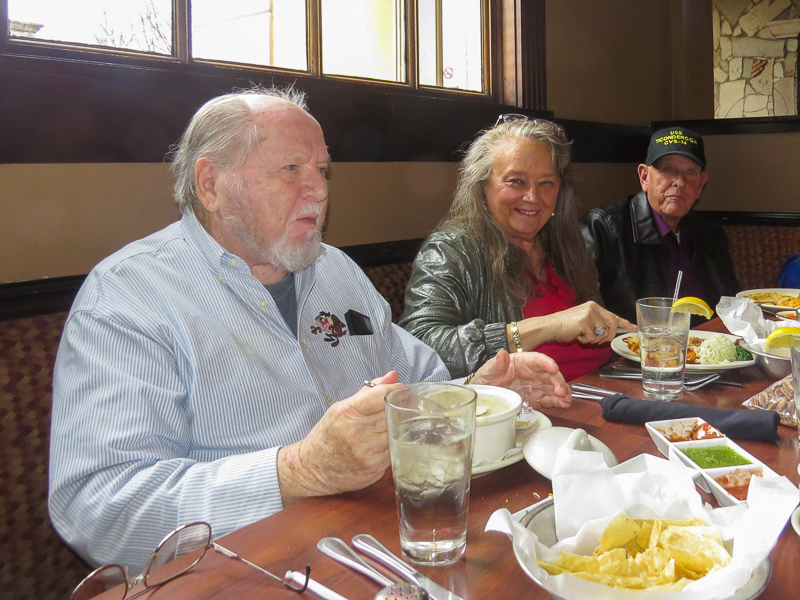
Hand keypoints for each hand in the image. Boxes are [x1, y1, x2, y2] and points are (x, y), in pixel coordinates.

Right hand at [277, 371, 401, 505]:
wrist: (314, 469)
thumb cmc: (327, 436)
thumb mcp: (340, 409)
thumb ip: (369, 393)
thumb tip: (392, 377)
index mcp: (348, 413)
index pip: (381, 396)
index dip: (396, 390)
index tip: (401, 389)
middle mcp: (357, 432)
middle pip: (392, 413)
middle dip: (403, 406)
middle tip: (407, 404)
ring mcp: (367, 452)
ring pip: (397, 432)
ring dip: (402, 425)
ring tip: (400, 421)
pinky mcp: (374, 468)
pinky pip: (394, 450)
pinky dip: (396, 442)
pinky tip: (391, 439)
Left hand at [472, 350, 570, 408]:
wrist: (483, 396)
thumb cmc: (486, 379)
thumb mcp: (487, 371)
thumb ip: (495, 364)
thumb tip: (502, 354)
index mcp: (522, 362)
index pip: (537, 359)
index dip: (546, 363)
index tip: (554, 368)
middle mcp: (532, 372)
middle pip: (549, 374)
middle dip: (558, 381)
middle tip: (561, 391)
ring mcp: (535, 385)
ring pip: (553, 386)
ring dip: (562, 392)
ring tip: (566, 400)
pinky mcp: (536, 398)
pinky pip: (549, 399)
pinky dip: (557, 402)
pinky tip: (564, 404)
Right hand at [519, 301, 635, 346]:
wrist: (549, 326)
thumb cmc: (564, 326)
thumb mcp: (584, 323)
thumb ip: (597, 324)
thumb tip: (609, 333)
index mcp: (593, 307)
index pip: (613, 315)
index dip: (624, 323)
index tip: (634, 327)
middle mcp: (593, 307)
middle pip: (612, 325)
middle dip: (606, 336)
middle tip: (595, 340)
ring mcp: (589, 314)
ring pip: (602, 333)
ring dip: (593, 339)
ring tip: (581, 335)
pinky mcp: (584, 322)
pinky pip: (593, 337)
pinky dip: (586, 341)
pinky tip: (577, 336)